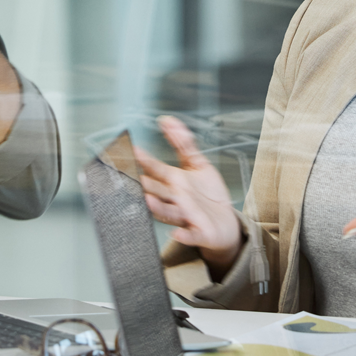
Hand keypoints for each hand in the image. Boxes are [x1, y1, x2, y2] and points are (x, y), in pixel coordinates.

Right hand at [134, 115, 243, 267]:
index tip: (131, 150)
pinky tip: (177, 233)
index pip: (155, 169)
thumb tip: (167, 120)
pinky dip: (184, 235)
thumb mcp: (197, 164)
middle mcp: (176, 199)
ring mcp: (186, 216)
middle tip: (132, 177)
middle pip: (157, 191)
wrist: (224, 222)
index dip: (143, 160)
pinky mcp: (199, 232)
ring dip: (158, 207)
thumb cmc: (207, 195)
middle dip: (144, 184)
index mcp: (173, 182)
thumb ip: (183, 143)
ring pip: (169, 212)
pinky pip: (190, 234)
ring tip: (149, 200)